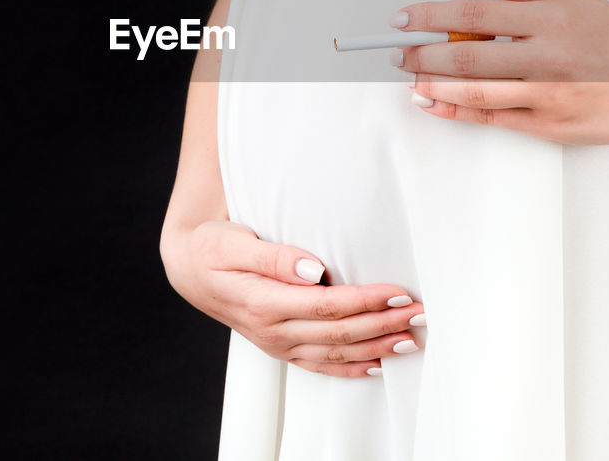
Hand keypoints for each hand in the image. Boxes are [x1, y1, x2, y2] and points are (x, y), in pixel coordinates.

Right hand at [161, 220, 425, 376]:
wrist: (189, 269)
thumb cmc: (212, 247)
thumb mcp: (233, 241)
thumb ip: (274, 255)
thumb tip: (313, 268)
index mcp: (262, 302)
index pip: (324, 306)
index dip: (364, 301)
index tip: (396, 291)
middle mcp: (272, 330)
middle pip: (338, 332)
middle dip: (383, 323)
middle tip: (419, 311)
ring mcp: (277, 343)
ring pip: (336, 353)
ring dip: (377, 347)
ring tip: (412, 337)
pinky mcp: (282, 347)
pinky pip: (321, 365)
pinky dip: (353, 368)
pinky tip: (379, 364)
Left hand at [395, 0, 608, 144]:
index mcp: (552, 19)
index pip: (476, 12)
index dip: (432, 16)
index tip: (403, 18)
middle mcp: (548, 58)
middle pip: (467, 54)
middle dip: (422, 52)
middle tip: (395, 50)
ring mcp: (549, 96)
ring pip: (475, 92)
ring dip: (433, 84)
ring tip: (408, 76)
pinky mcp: (550, 126)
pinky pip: (492, 119)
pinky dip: (456, 110)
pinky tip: (433, 102)